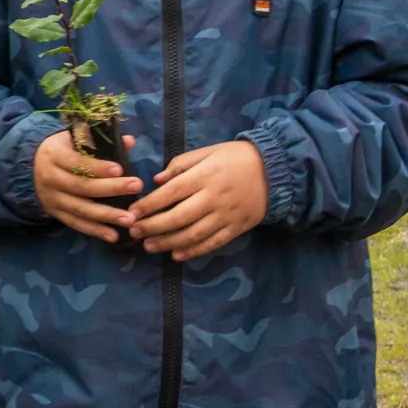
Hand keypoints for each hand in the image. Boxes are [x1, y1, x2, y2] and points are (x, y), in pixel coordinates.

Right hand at [33, 126, 141, 241]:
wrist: (31, 166)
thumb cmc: (60, 150)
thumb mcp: (73, 139)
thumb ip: (99, 140)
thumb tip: (129, 141)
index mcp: (54, 155)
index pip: (77, 163)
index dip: (98, 167)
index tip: (120, 169)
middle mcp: (50, 178)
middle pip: (82, 186)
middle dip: (111, 188)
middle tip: (136, 187)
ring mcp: (52, 198)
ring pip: (81, 209)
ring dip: (106, 215)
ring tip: (129, 220)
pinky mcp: (55, 213)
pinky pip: (76, 224)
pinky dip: (95, 231)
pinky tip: (113, 236)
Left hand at [129, 140, 267, 259]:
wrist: (275, 170)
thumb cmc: (235, 157)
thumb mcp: (207, 152)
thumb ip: (181, 164)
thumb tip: (157, 181)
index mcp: (204, 176)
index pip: (172, 192)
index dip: (150, 204)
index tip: (132, 212)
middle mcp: (213, 198)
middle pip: (179, 216)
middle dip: (154, 226)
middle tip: (134, 232)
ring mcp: (226, 215)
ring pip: (194, 234)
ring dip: (169, 242)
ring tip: (149, 246)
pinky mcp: (237, 228)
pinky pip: (213, 243)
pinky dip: (195, 251)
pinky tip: (177, 255)